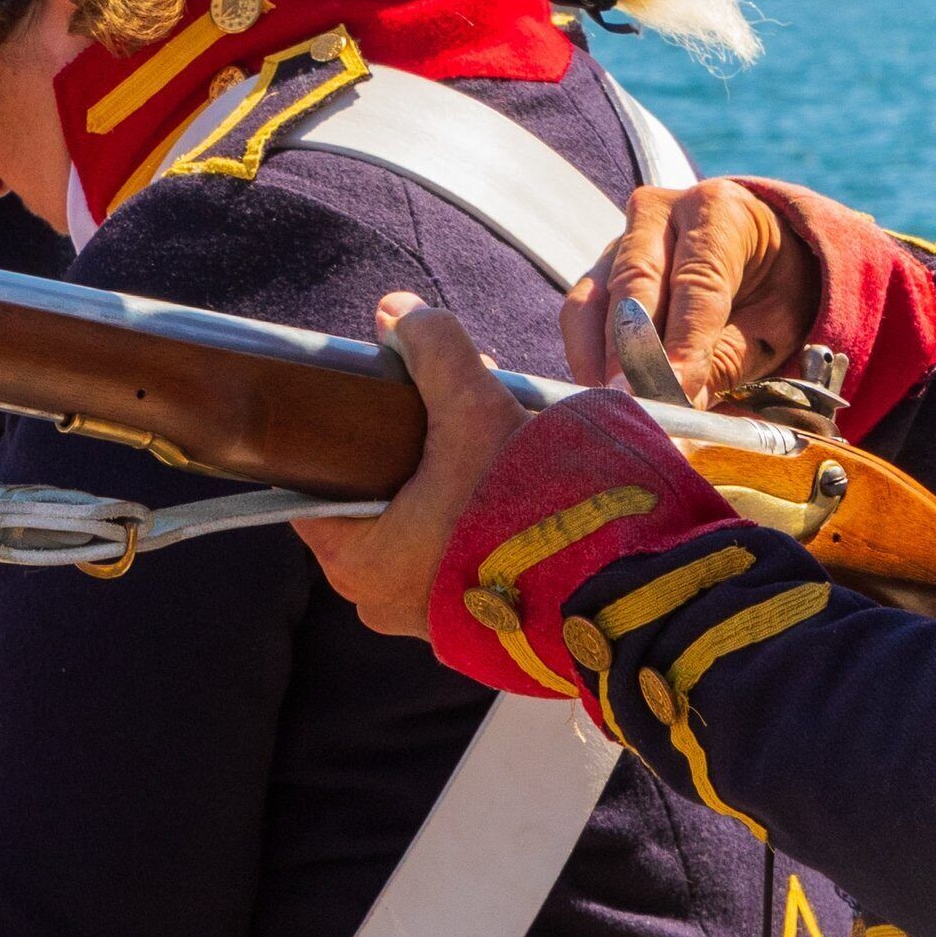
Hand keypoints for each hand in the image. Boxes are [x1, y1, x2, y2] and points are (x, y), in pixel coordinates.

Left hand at [299, 294, 530, 639]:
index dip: (345, 434)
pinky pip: (459, 557)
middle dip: (413, 447)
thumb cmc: (531, 510)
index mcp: (359, 563)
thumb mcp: (476, 409)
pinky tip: (513, 485)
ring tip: (496, 436)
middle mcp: (383, 602)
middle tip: (456, 407)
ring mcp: (431, 618)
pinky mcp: (478, 624)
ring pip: (421, 527)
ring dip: (450, 480)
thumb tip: (399, 312)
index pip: (316, 486)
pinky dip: (477, 520)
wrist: (619, 591)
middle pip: (376, 500)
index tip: (383, 402)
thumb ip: (434, 351)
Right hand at [559, 182, 817, 403]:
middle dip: (631, 350)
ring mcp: (621, 238)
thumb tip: (681, 407)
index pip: (697, 282)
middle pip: (635, 281)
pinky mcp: (597, 269)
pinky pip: (580, 312)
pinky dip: (587, 355)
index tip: (676, 393)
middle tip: (635, 404)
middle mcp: (662, 212)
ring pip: (594, 299)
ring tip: (618, 407)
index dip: (685, 343)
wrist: (761, 253)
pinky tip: (604, 391)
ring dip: (600, 358)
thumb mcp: (772, 324)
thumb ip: (726, 362)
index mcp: (719, 212)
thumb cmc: (772, 287)